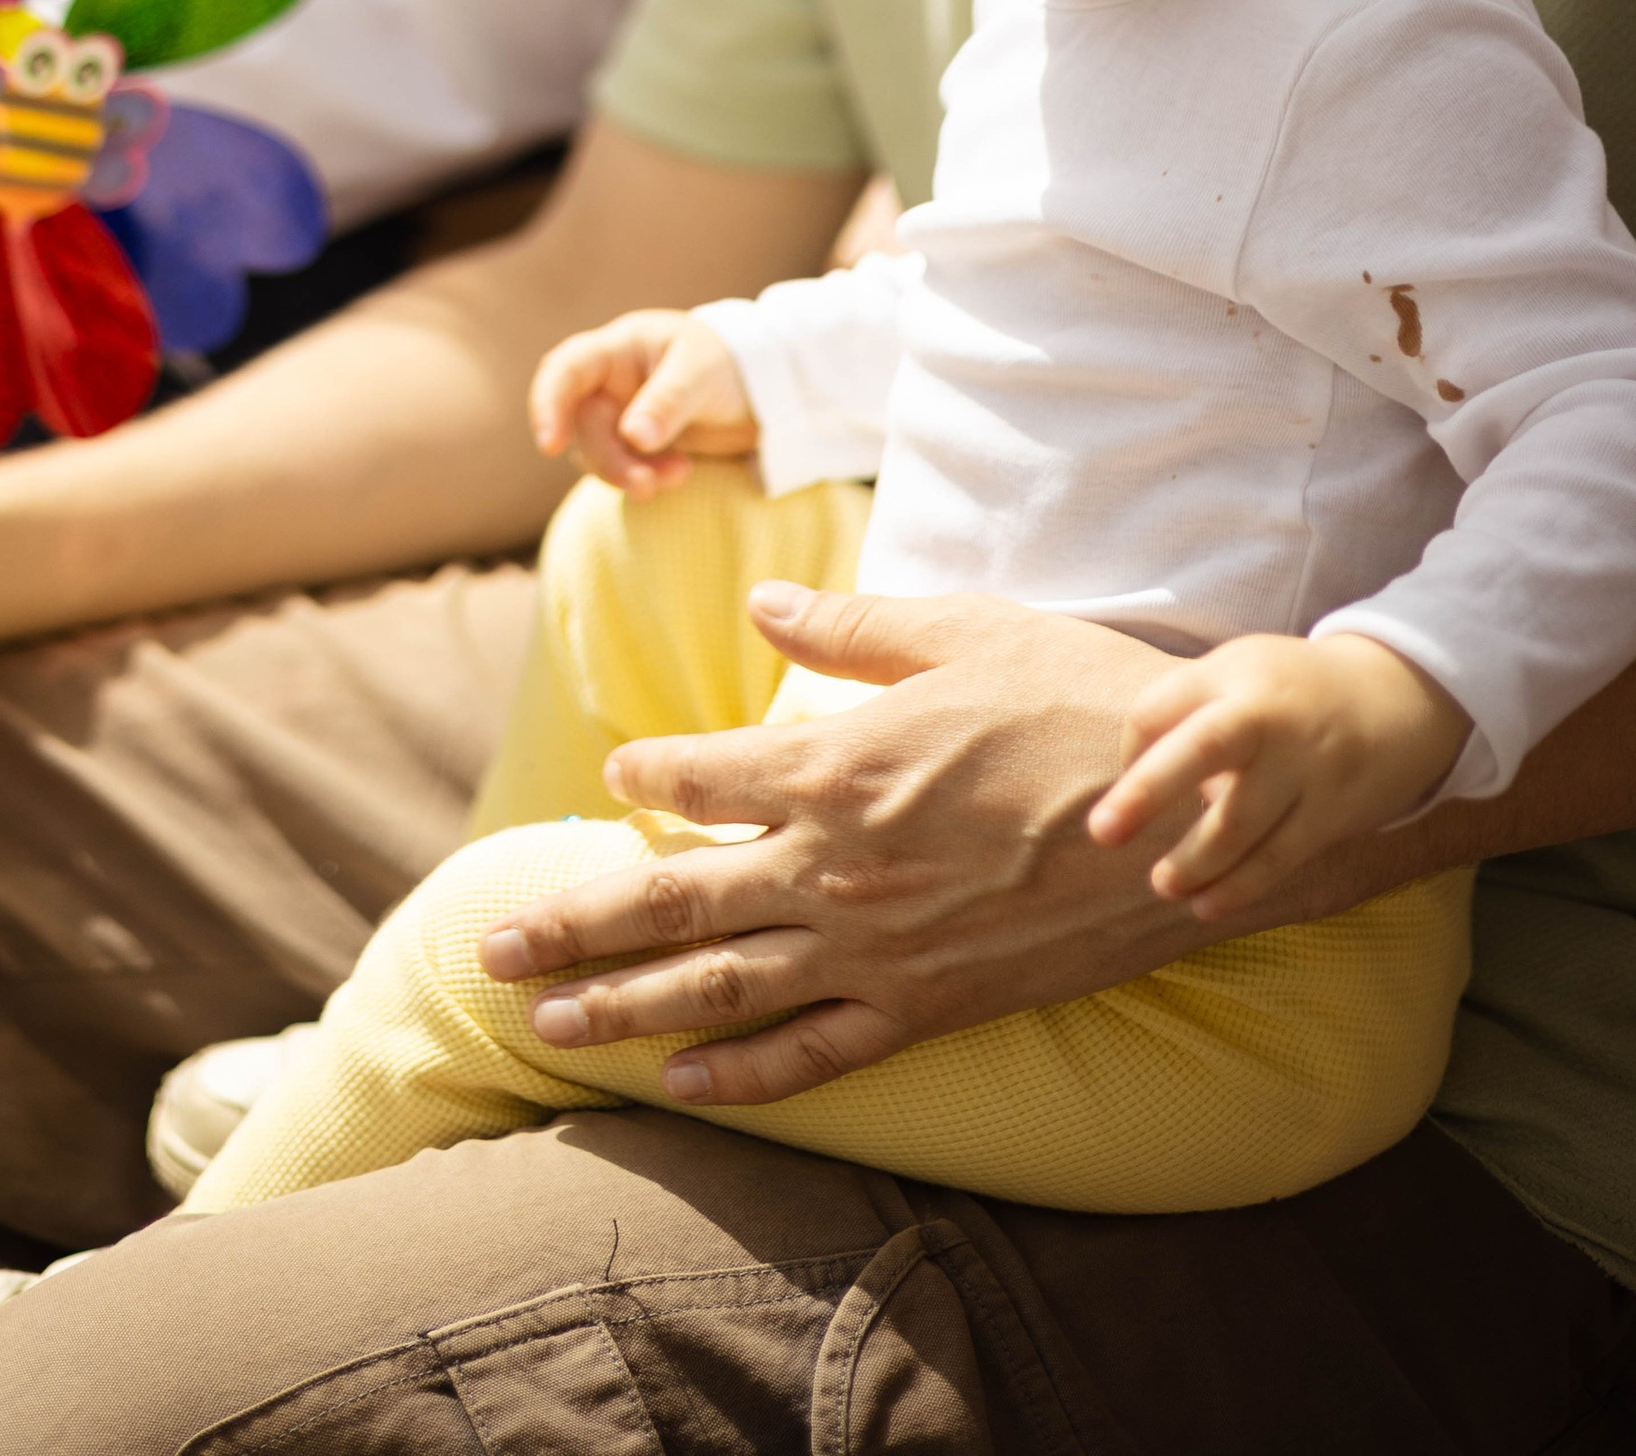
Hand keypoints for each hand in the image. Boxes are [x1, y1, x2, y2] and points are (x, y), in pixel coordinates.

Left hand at [478, 583, 1207, 1105]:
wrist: (1189, 818)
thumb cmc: (1078, 703)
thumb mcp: (963, 630)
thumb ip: (852, 625)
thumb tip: (763, 599)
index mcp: (838, 764)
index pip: (700, 776)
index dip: (645, 776)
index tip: (611, 776)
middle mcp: (837, 867)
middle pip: (673, 903)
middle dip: (570, 927)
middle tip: (488, 949)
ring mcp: (879, 949)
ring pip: (722, 987)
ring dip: (622, 1007)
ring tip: (542, 1023)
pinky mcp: (929, 1007)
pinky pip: (816, 1051)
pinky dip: (742, 1073)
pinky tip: (681, 1080)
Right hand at [528, 308, 758, 491]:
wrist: (763, 392)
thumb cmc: (729, 363)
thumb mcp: (702, 375)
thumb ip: (667, 402)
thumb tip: (632, 436)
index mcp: (619, 348)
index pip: (565, 370)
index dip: (548, 404)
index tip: (551, 445)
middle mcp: (611, 381)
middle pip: (582, 424)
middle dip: (608, 459)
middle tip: (644, 486)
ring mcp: (621, 414)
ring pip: (598, 452)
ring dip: (628, 473)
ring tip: (678, 477)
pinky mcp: (637, 444)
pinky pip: (623, 468)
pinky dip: (645, 478)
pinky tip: (681, 474)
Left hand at [1089, 630, 1469, 922]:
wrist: (1400, 699)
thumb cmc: (1290, 690)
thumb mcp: (1236, 671)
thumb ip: (1185, 712)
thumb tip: (1135, 779)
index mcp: (1232, 674)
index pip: (1158, 708)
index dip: (1130, 749)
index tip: (1125, 780)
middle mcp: (1267, 717)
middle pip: (1200, 751)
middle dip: (1145, 793)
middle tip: (1101, 833)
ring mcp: (1304, 768)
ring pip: (1241, 822)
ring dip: (1195, 860)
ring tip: (1162, 884)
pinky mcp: (1331, 814)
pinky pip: (1279, 858)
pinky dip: (1240, 887)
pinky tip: (1207, 905)